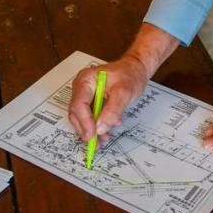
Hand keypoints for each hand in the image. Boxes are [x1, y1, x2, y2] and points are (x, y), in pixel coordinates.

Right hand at [67, 23, 178, 141]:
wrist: (135, 69)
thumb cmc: (130, 75)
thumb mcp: (124, 92)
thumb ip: (112, 110)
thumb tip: (101, 128)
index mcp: (86, 80)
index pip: (79, 103)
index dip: (84, 121)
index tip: (92, 134)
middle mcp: (82, 86)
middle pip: (76, 112)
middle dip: (86, 129)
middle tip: (95, 143)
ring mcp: (85, 94)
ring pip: (81, 117)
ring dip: (90, 130)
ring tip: (103, 140)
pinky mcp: (90, 100)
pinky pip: (88, 116)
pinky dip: (95, 126)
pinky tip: (105, 132)